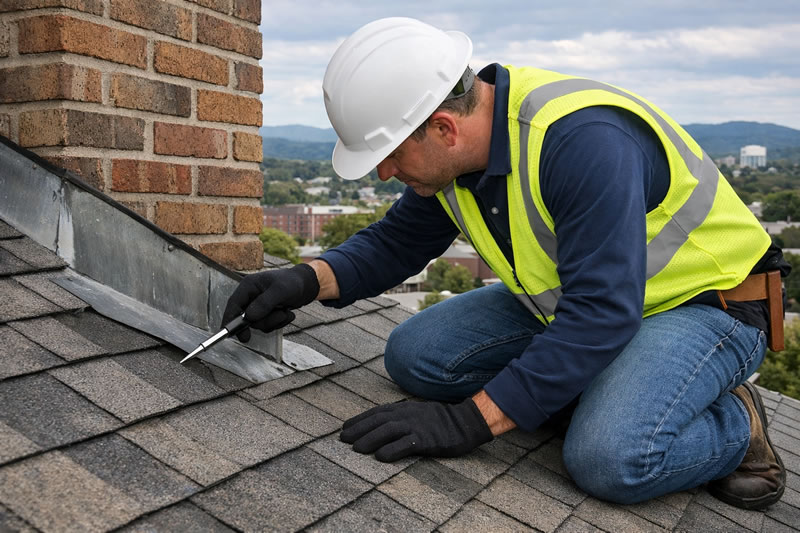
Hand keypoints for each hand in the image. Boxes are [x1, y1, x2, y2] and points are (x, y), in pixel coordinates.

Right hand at [222, 263, 319, 341]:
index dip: (229, 319)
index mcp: (249, 286)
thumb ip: (264, 303)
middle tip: (280, 314)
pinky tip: (287, 313)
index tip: (228, 334)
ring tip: (285, 311)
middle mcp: (250, 297)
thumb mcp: (280, 291)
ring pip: (258, 324)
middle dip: (265, 320)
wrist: (306, 286)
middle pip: (247, 319)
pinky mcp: (265, 314)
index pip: (233, 304)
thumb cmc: (292, 283)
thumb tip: (249, 317)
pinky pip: (267, 326)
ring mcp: (257, 306)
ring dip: (274, 321)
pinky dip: (278, 323)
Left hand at [340, 399, 492, 461]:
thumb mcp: (417, 413)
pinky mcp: (426, 440)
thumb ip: (400, 417)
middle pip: (378, 420)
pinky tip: (380, 457)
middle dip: (359, 429)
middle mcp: (407, 415)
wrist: (465, 422)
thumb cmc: (440, 421)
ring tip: (355, 449)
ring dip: (369, 439)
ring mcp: (416, 426)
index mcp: (404, 409)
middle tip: (342, 439)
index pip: (377, 412)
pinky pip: (406, 444)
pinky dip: (392, 450)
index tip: (345, 428)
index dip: (359, 420)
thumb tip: (380, 426)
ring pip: (388, 431)